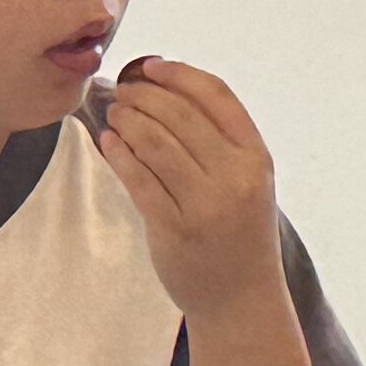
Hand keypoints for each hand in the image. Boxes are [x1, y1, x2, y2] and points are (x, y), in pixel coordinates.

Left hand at [99, 58, 285, 322]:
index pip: (216, 96)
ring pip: (155, 143)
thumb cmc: (238, 233)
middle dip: (143, 95)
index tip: (150, 66)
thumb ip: (218, 141)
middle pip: (180, 115)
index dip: (179, 74)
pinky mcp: (174, 229)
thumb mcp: (246, 182)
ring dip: (127, 120)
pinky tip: (109, 142)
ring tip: (114, 114)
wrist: (241, 299)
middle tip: (121, 91)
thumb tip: (165, 88)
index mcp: (256, 158)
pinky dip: (119, 154)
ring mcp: (205, 205)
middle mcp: (235, 177)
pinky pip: (138, 179)